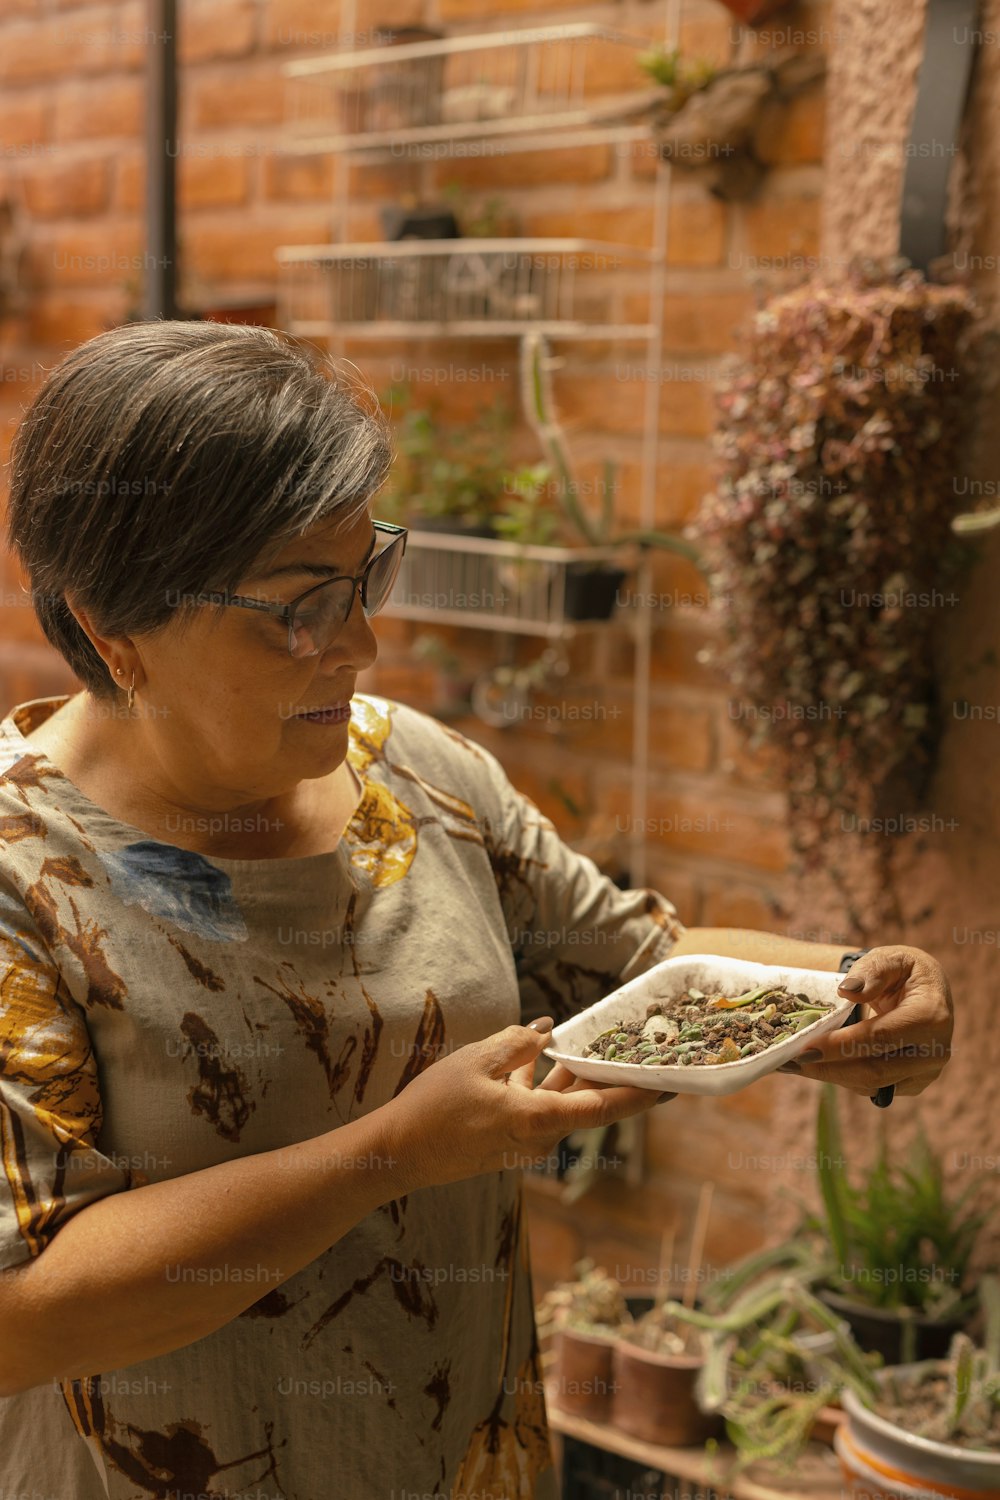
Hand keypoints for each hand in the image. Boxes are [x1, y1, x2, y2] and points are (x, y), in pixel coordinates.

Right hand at [381, 1018, 673, 1190]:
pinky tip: (542, 1053)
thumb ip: (516, 1043)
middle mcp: (538, 1137)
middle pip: (588, 1104)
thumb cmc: (432, 1108)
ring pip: (561, 1103)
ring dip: (577, 1075)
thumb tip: (548, 1030)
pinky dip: (544, 1082)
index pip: (603, 1108)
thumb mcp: (475, 1061)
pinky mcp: (506, 1139)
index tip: (673, 1082)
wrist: (396, 1155)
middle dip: (614, 1077)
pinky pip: (537, 1107)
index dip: (641, 1094)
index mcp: (537, 1120)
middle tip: (644, 1049)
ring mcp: (522, 1142)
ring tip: (600, 1043)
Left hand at [779, 945, 952, 1097]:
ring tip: (792, 1064)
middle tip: (788, 1062)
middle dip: (828, 1067)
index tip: (805, 1047)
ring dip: (829, 1075)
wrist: (925, 990)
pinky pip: (873, 1087)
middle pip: (874, 1070)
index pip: (880, 1037)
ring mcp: (925, 1072)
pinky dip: (841, 1077)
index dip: (841, 1045)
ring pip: (871, 1083)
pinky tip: (814, 1066)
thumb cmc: (903, 970)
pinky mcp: (912, 1083)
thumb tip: (847, 990)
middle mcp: (935, 1050)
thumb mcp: (890, 958)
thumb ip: (872, 971)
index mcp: (931, 1017)